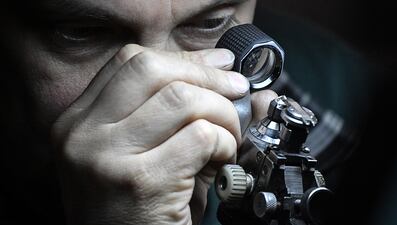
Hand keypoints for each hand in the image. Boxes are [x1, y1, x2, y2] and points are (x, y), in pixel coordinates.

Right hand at [51, 44, 268, 224]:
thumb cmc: (136, 209)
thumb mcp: (140, 152)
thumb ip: (171, 110)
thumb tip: (224, 68)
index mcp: (78, 122)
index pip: (131, 63)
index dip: (182, 60)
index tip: (217, 66)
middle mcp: (83, 135)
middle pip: (153, 70)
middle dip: (207, 77)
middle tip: (236, 92)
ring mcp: (107, 157)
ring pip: (183, 100)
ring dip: (222, 114)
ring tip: (229, 137)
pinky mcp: (141, 182)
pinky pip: (201, 137)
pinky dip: (225, 144)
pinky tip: (223, 162)